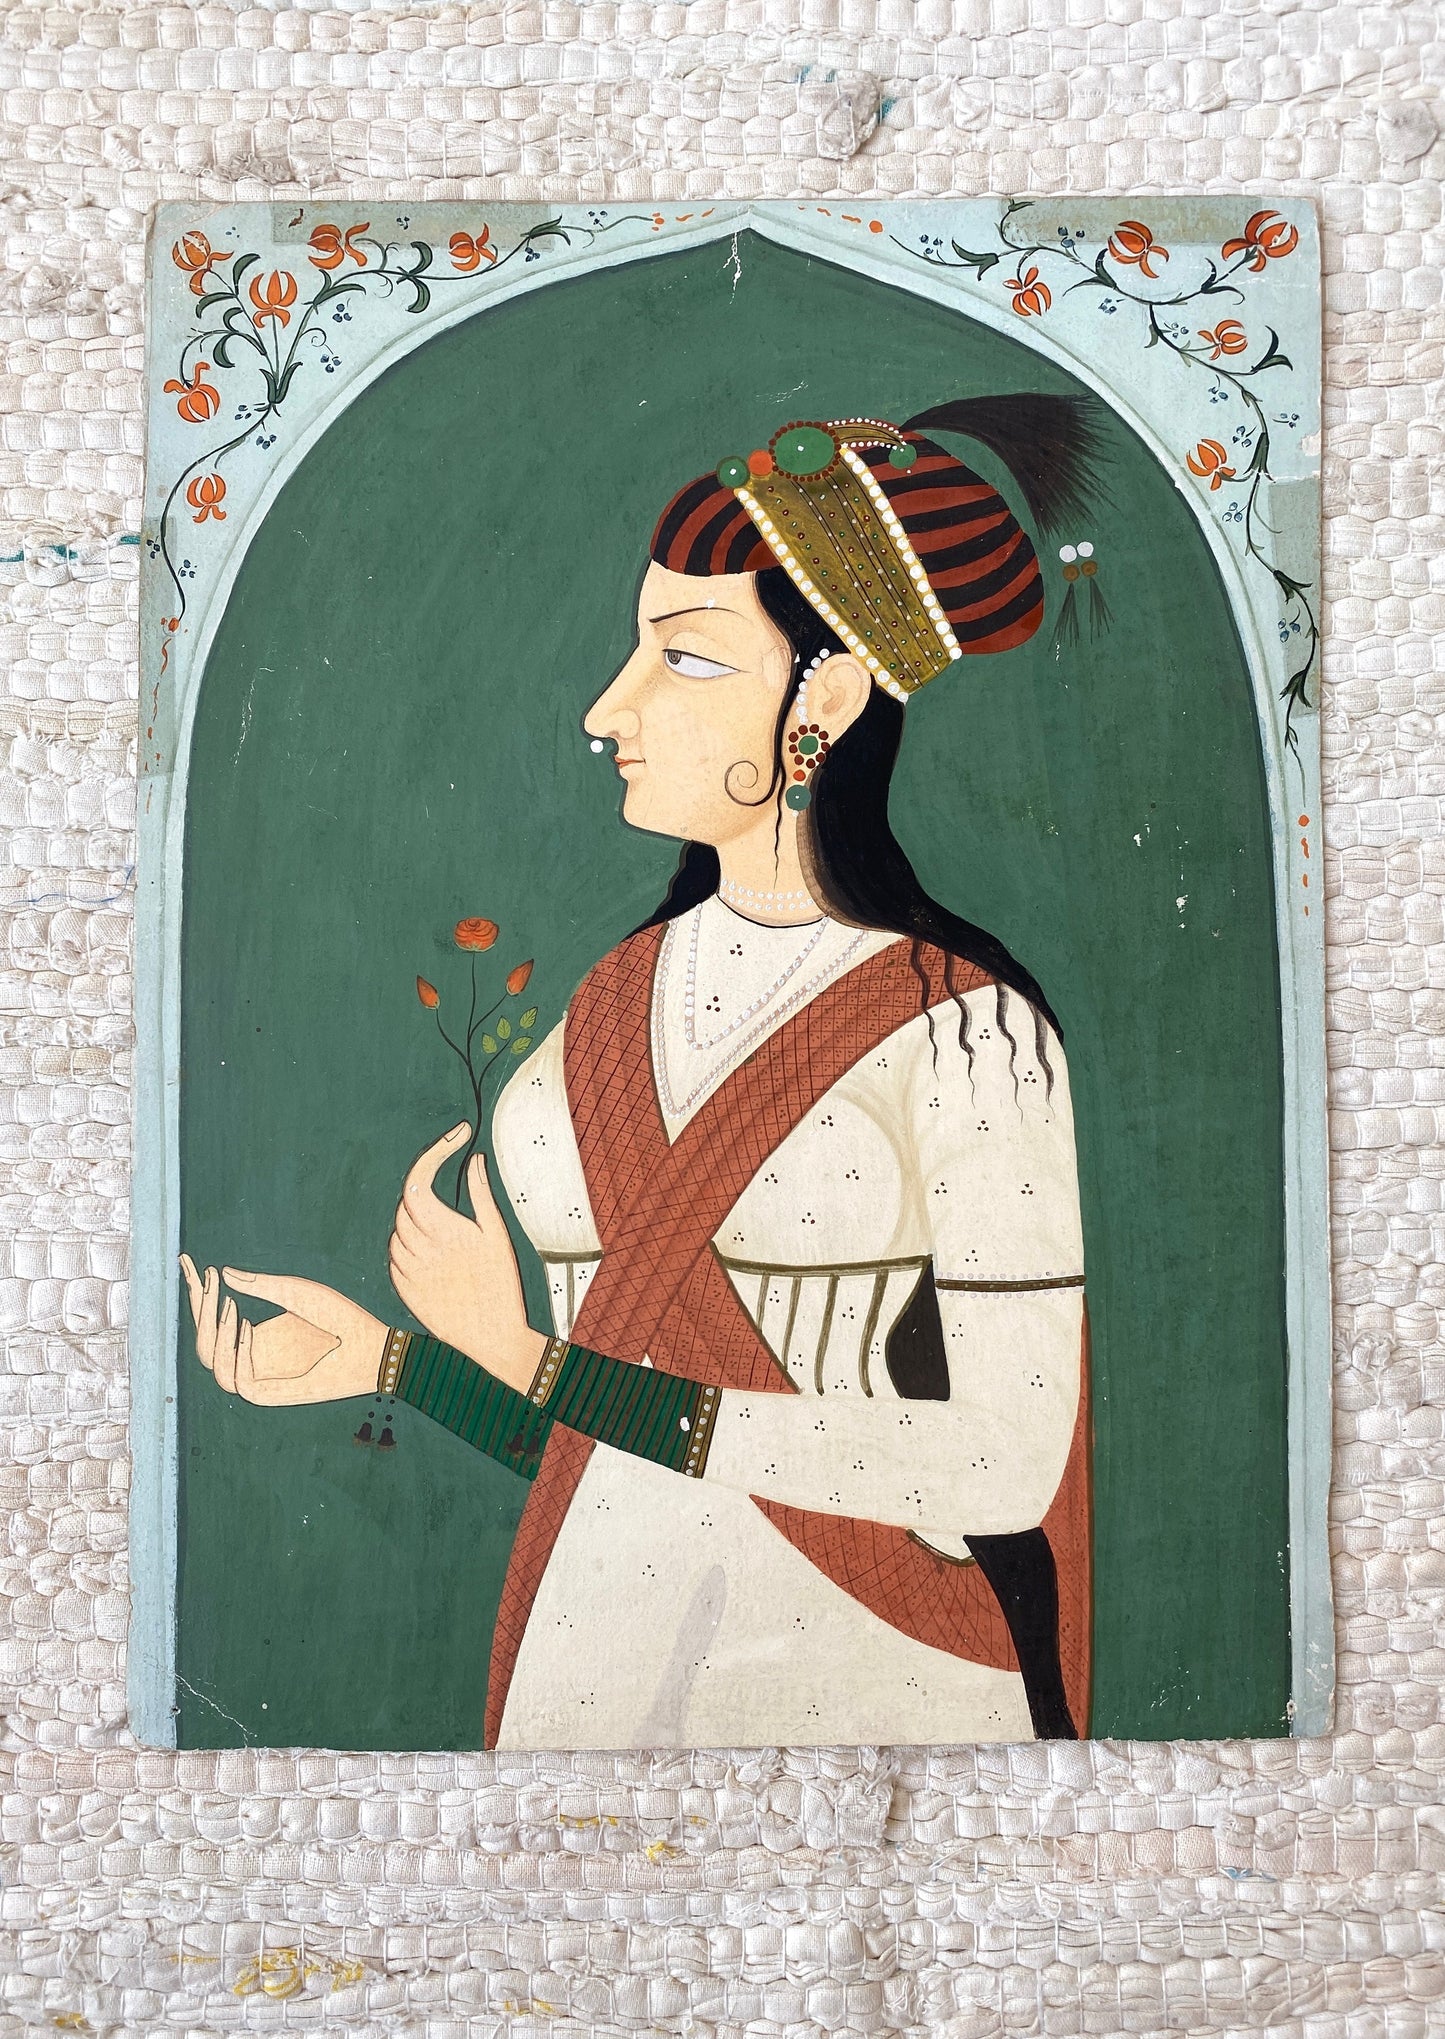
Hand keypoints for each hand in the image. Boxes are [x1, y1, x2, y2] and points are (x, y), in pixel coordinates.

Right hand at [180, 1254, 385, 1405]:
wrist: (373, 1347)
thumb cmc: (342, 1319)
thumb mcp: (298, 1293)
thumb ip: (262, 1285)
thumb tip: (224, 1272)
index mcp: (255, 1336)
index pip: (212, 1319)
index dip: (197, 1293)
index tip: (188, 1262)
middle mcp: (252, 1357)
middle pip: (204, 1341)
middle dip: (199, 1309)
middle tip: (206, 1278)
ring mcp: (260, 1376)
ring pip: (213, 1363)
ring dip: (212, 1333)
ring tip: (228, 1304)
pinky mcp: (271, 1395)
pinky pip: (238, 1382)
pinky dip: (235, 1355)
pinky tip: (247, 1325)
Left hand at [388, 1123, 544, 1391]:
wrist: (492, 1338)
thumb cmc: (501, 1286)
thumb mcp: (497, 1237)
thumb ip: (481, 1195)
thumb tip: (473, 1160)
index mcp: (446, 1231)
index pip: (419, 1181)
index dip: (432, 1154)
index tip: (454, 1139)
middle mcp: (421, 1249)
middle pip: (406, 1204)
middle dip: (424, 1192)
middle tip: (448, 1195)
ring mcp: (408, 1270)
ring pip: (397, 1230)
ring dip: (413, 1220)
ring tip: (441, 1230)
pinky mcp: (403, 1289)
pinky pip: (395, 1256)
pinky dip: (407, 1246)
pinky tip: (430, 1253)